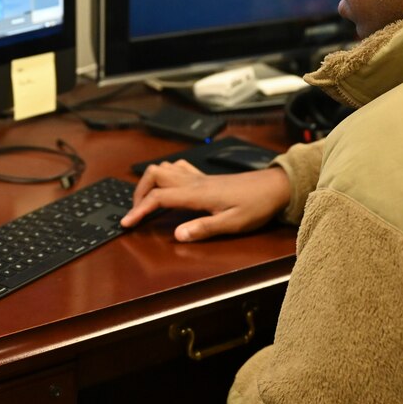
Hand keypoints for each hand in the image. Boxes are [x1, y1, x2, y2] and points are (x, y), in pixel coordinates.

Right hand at [122, 159, 290, 241]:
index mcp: (197, 193)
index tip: (127, 223)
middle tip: (136, 212)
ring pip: (164, 168)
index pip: (159, 197)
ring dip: (150, 182)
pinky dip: (165, 176)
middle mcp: (195, 181)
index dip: (139, 209)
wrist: (275, 187)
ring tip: (147, 202)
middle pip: (155, 175)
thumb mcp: (232, 223)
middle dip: (139, 192)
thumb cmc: (257, 205)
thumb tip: (177, 235)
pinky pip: (178, 169)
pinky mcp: (207, 177)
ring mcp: (200, 177)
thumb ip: (204, 228)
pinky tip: (168, 188)